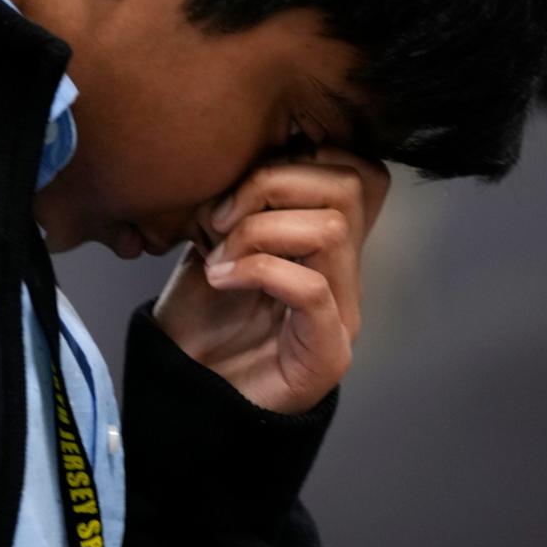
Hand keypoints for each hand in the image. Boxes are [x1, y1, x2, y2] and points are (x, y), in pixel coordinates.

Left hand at [153, 147, 389, 412]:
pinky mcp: (328, 351)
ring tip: (219, 256)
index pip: (360, 169)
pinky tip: (221, 280)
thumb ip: (242, 198)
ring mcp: (344, 313)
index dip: (302, 156)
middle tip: (220, 219)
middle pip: (352, 184)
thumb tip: (243, 153)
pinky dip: (258, 270)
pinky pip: (311, 288)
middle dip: (274, 183)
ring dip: (260, 230)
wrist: (186, 393)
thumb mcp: (216, 239)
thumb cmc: (200, 319)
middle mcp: (346, 273)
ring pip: (333, 229)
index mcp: (325, 241)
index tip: (240, 182)